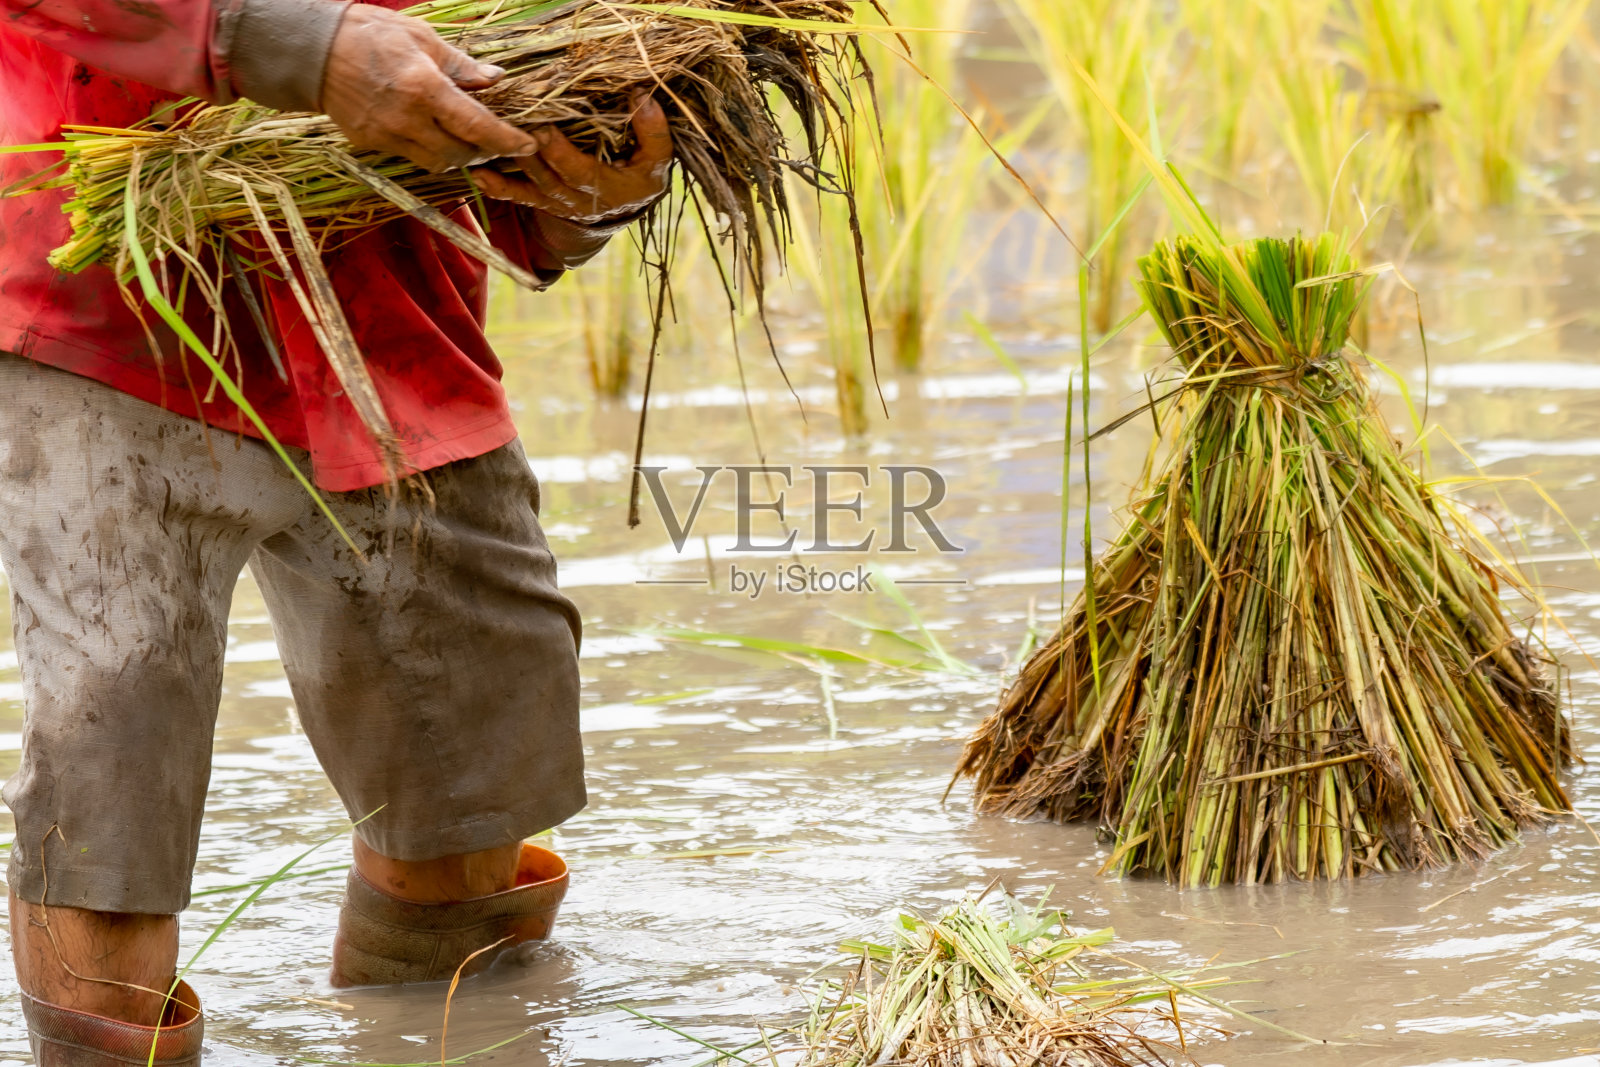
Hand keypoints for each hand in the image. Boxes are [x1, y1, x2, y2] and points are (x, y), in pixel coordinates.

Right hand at [322, 4, 538, 172]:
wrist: (312, 49)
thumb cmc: (370, 34)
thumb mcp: (422, 38)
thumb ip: (461, 65)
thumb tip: (495, 81)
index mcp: (425, 88)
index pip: (477, 127)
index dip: (507, 140)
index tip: (527, 145)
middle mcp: (407, 118)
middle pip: (461, 155)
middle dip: (484, 152)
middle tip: (495, 140)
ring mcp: (387, 135)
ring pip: (437, 163)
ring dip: (457, 157)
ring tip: (465, 139)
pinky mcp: (371, 143)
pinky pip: (411, 157)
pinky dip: (429, 151)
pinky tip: (432, 134)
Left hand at [472, 93, 673, 223]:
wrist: (623, 206)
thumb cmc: (640, 175)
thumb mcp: (656, 161)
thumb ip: (653, 132)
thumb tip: (642, 96)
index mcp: (608, 190)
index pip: (580, 172)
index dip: (561, 153)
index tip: (544, 127)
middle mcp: (579, 201)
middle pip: (547, 176)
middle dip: (527, 150)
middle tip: (509, 124)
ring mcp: (557, 202)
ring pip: (529, 181)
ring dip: (508, 159)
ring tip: (487, 135)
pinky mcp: (541, 200)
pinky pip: (516, 196)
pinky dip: (495, 186)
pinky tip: (476, 172)